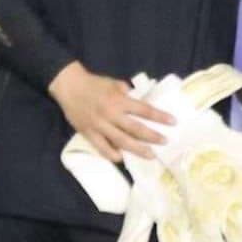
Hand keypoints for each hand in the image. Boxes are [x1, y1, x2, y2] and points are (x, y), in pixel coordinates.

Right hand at [49, 63, 172, 162]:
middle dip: (152, 136)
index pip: (144, 110)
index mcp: (118, 100)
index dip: (159, 117)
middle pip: (135, 129)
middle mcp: (111, 114)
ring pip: (121, 141)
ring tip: (150, 155)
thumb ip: (126, 92)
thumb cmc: (93, 83)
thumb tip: (138, 98)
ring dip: (137, 149)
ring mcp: (99, 125)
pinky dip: (112, 154)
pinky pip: (101, 147)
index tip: (173, 122)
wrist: (68, 86)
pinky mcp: (88, 133)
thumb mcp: (113, 83)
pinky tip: (121, 158)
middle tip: (165, 142)